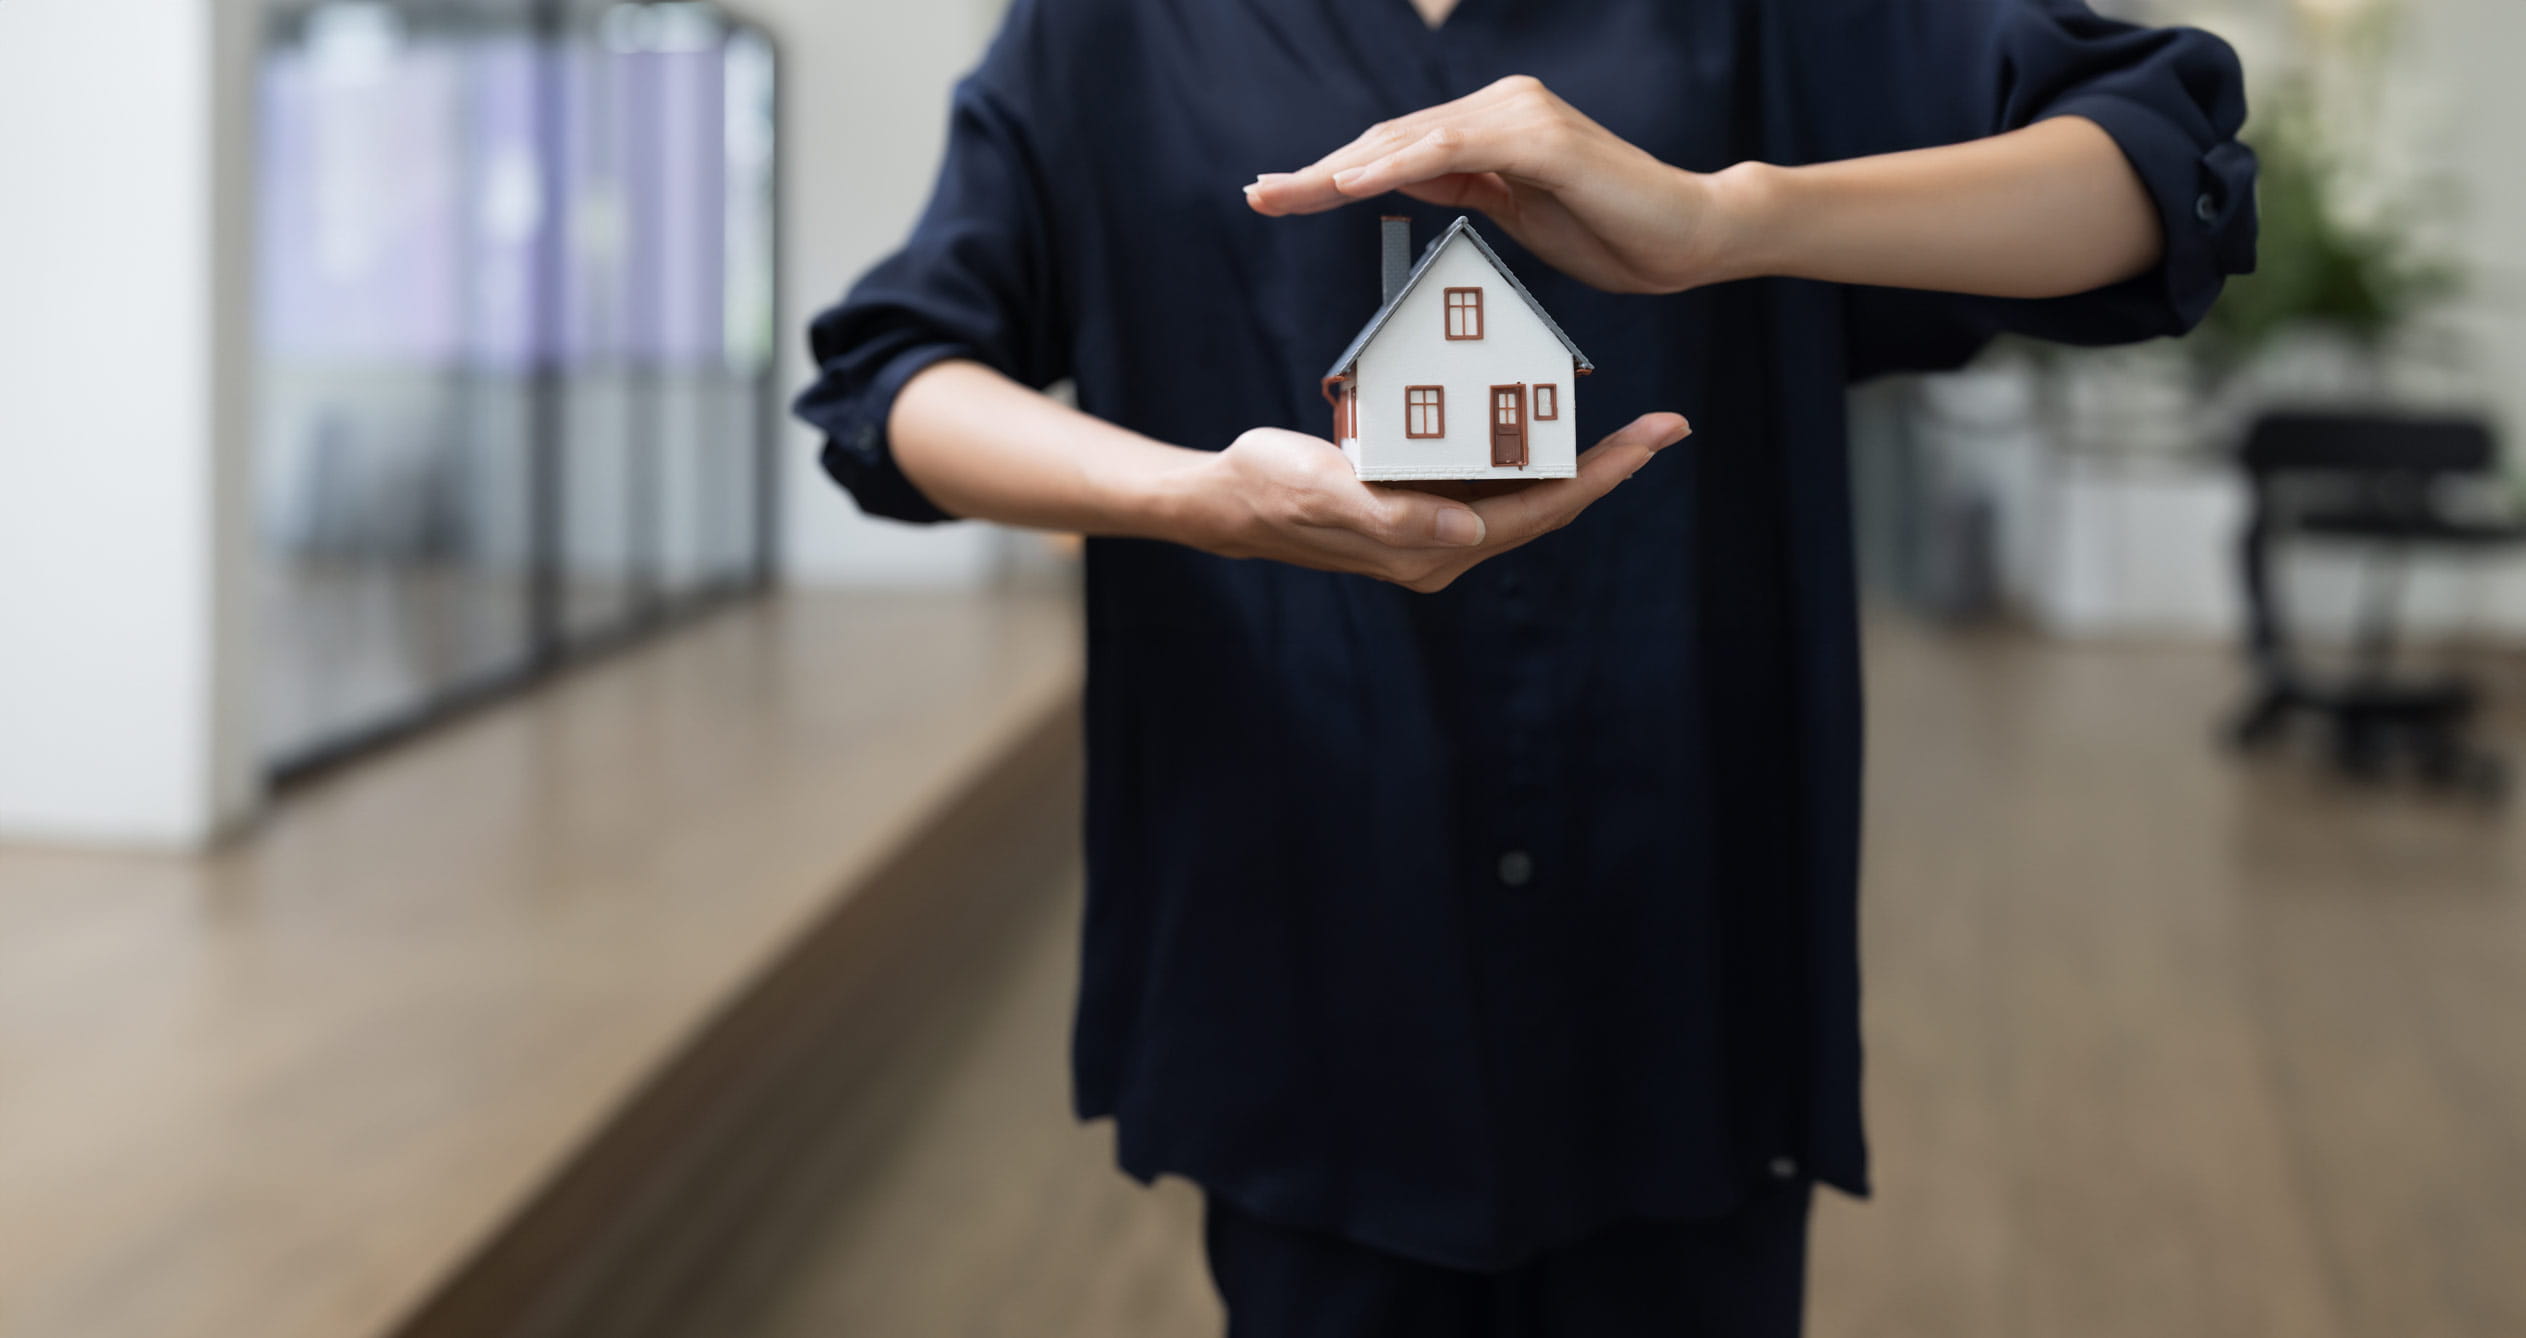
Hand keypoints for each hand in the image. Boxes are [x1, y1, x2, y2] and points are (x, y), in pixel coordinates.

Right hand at [1163, 413, 1689, 592]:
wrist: (1225, 498)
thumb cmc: (1269, 488)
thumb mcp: (1325, 491)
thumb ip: (1395, 516)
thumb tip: (1470, 532)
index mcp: (1434, 552)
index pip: (1538, 514)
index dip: (1599, 477)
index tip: (1652, 440)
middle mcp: (1446, 548)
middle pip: (1548, 506)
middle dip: (1609, 467)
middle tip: (1667, 425)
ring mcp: (1436, 529)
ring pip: (1525, 493)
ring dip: (1575, 459)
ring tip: (1628, 422)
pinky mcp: (1421, 503)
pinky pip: (1490, 478)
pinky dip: (1525, 448)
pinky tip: (1545, 417)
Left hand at [1244, 75, 1750, 294]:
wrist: (1690, 237)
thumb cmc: (1615, 233)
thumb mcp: (1519, 216)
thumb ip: (1465, 190)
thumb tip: (1402, 178)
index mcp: (1494, 128)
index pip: (1398, 150)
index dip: (1336, 173)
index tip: (1280, 195)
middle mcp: (1501, 107)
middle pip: (1389, 139)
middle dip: (1319, 171)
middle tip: (1258, 194)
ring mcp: (1519, 116)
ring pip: (1409, 141)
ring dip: (1340, 169)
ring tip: (1284, 194)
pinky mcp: (1538, 138)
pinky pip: (1451, 150)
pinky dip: (1396, 165)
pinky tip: (1350, 183)